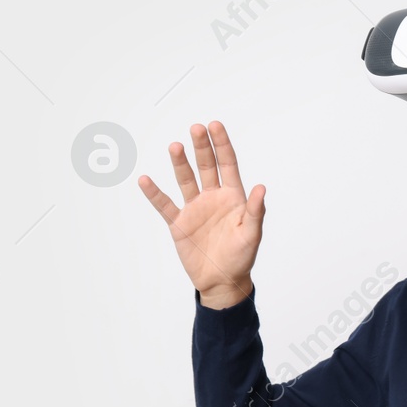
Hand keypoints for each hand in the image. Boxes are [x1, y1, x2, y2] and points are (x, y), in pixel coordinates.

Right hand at [138, 120, 265, 306]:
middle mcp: (212, 198)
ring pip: (185, 180)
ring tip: (175, 146)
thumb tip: (261, 187)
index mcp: (232, 197)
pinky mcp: (179, 224)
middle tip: (195, 128)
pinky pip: (165, 205)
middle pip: (206, 166)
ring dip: (180, 163)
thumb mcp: (252, 234)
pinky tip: (146, 180)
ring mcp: (195, 209)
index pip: (227, 164)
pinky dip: (155, 193)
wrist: (222, 281)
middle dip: (201, 147)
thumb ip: (255, 211)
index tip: (215, 125)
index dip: (221, 144)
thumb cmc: (241, 257)